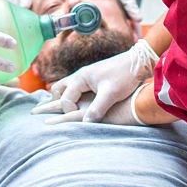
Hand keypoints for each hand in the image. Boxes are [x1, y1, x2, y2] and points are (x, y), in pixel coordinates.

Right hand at [30, 39, 157, 122]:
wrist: (137, 62)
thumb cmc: (124, 76)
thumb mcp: (111, 94)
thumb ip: (97, 109)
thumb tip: (85, 124)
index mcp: (81, 77)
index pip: (65, 97)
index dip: (68, 110)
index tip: (77, 118)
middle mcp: (80, 76)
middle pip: (58, 89)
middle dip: (54, 102)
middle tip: (49, 114)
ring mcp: (86, 77)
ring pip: (66, 87)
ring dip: (62, 98)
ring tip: (60, 111)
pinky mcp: (94, 79)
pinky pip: (76, 88)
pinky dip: (72, 96)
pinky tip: (78, 104)